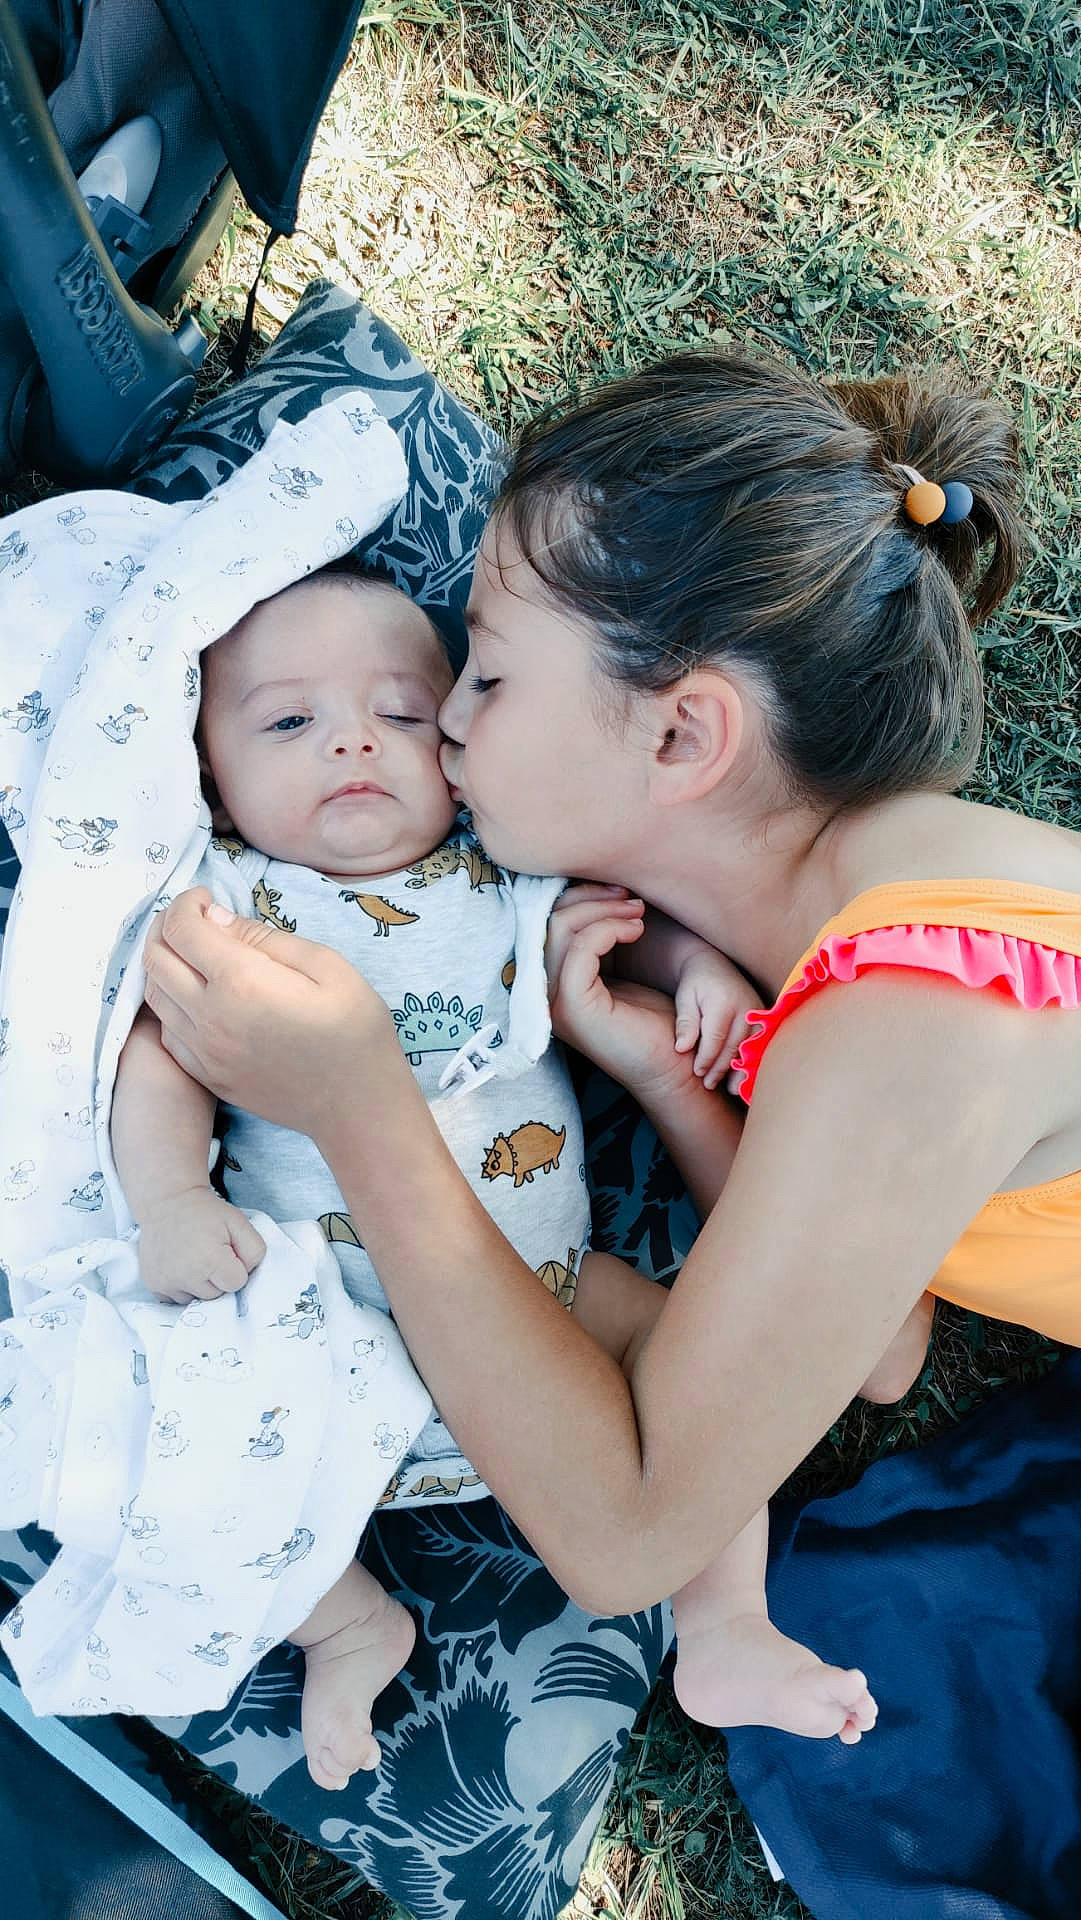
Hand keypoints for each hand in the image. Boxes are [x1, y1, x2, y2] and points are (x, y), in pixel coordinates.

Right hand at [137, 1187, 266, 1304]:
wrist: (167, 1202)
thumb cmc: (205, 1212)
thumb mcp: (239, 1223)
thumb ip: (255, 1251)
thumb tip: (247, 1274)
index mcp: (210, 1260)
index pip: (236, 1283)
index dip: (235, 1267)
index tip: (226, 1252)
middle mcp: (185, 1276)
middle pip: (216, 1295)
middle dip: (217, 1277)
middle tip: (208, 1252)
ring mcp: (166, 1282)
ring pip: (196, 1298)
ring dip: (199, 1284)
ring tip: (193, 1258)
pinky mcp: (153, 1285)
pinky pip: (176, 1298)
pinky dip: (181, 1286)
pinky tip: (180, 1265)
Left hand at [142, 890, 402, 1142]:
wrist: (357, 1106)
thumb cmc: (355, 1030)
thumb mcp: (326, 965)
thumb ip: (265, 937)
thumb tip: (216, 919)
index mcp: (240, 982)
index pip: (181, 928)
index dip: (186, 902)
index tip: (206, 896)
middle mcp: (210, 1017)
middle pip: (155, 958)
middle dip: (166, 926)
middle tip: (194, 918)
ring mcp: (203, 1051)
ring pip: (153, 995)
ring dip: (164, 964)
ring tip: (192, 952)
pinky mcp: (207, 1075)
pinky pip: (167, 1032)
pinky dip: (170, 1004)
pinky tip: (196, 996)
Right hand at [546, 887, 695, 1102]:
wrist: (676, 1066)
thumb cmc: (657, 1018)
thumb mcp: (623, 966)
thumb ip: (602, 938)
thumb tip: (598, 890)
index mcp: (553, 981)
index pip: (547, 921)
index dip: (581, 896)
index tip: (621, 891)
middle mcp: (545, 992)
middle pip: (549, 919)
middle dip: (593, 898)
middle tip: (633, 899)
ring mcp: (555, 1002)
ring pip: (561, 929)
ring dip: (603, 909)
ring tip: (638, 913)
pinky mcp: (574, 1009)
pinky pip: (580, 950)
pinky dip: (609, 929)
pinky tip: (636, 931)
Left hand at [673, 950, 759, 1090]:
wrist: (713, 965)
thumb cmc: (694, 984)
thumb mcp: (684, 998)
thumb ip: (685, 1023)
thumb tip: (681, 1049)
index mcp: (724, 1002)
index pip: (716, 1039)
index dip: (706, 1059)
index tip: (697, 1072)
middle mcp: (746, 1007)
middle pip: (734, 1047)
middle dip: (720, 1069)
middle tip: (708, 1084)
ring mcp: (759, 1011)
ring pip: (749, 1048)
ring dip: (739, 1070)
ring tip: (728, 1088)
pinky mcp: (764, 1016)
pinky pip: (759, 1043)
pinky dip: (751, 1060)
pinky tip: (742, 1075)